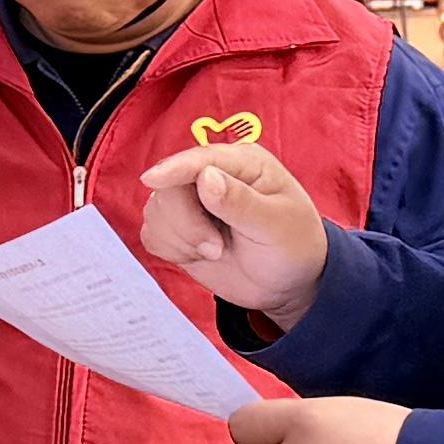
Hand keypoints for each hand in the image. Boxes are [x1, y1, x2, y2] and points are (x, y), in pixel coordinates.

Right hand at [141, 135, 334, 324]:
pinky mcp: (179, 229)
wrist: (288, 284)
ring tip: (215, 252)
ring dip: (180, 240)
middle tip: (216, 249)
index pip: (200, 160)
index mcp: (242, 163)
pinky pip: (152, 233)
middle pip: (170, 188)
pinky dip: (171, 249)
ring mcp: (191, 202)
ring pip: (157, 211)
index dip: (174, 169)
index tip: (151, 179)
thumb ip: (241, 202)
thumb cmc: (293, 246)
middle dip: (187, 224)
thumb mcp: (276, 225)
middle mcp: (212, 176)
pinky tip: (198, 256)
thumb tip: (205, 178)